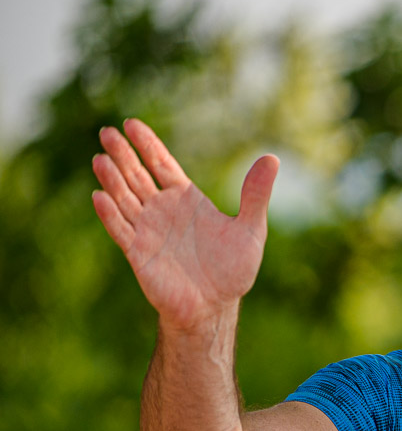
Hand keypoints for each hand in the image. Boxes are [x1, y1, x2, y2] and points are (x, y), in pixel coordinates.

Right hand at [91, 119, 278, 330]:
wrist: (215, 307)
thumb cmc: (232, 270)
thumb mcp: (251, 230)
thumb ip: (256, 195)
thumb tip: (272, 159)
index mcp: (185, 199)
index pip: (161, 163)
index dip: (147, 144)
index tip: (131, 123)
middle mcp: (161, 210)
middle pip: (137, 175)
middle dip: (122, 155)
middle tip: (107, 132)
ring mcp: (147, 230)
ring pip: (124, 198)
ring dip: (111, 180)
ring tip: (101, 159)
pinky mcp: (138, 253)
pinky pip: (120, 230)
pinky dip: (110, 215)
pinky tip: (100, 197)